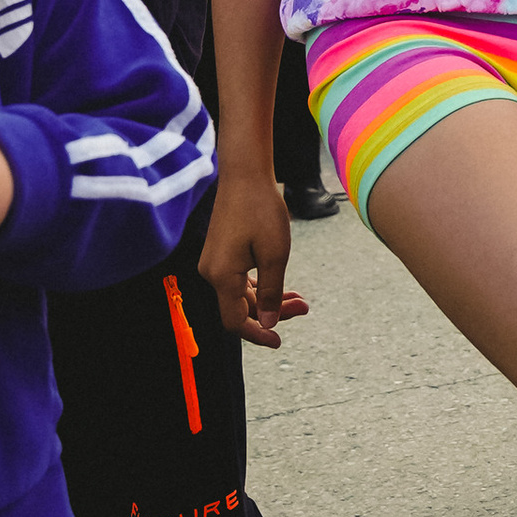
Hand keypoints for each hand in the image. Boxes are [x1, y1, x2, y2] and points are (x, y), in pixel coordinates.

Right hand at [201, 163, 310, 346]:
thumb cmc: (261, 210)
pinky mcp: (221, 254)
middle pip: (241, 309)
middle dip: (273, 313)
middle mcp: (212, 273)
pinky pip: (240, 281)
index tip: (279, 341)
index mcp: (221, 276)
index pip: (236, 321)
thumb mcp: (274, 254)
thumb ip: (270, 293)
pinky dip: (261, 286)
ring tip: (300, 300)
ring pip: (243, 295)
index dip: (257, 334)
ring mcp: (215, 263)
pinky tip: (283, 287)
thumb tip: (268, 323)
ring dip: (270, 300)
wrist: (245, 175)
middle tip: (304, 308)